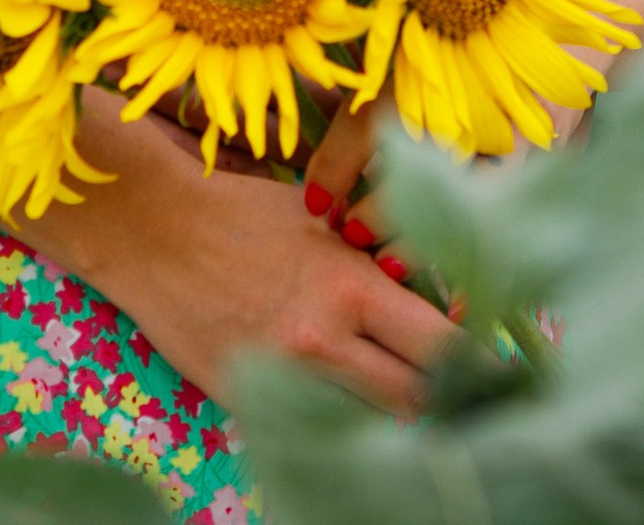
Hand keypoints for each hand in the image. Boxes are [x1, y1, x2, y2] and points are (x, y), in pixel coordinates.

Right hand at [48, 94, 454, 415]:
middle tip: (456, 388)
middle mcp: (324, 343)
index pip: (443, 347)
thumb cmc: (245, 214)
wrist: (154, 231)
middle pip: (417, 399)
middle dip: (444, 395)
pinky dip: (337, 422)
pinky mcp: (250, 404)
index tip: (489, 361)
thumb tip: (443, 306)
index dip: (473, 358)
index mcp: (351, 288)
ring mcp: (285, 382)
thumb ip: (380, 266)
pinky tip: (342, 402)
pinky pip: (315, 429)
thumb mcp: (326, 226)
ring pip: (370, 422)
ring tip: (400, 392)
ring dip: (391, 410)